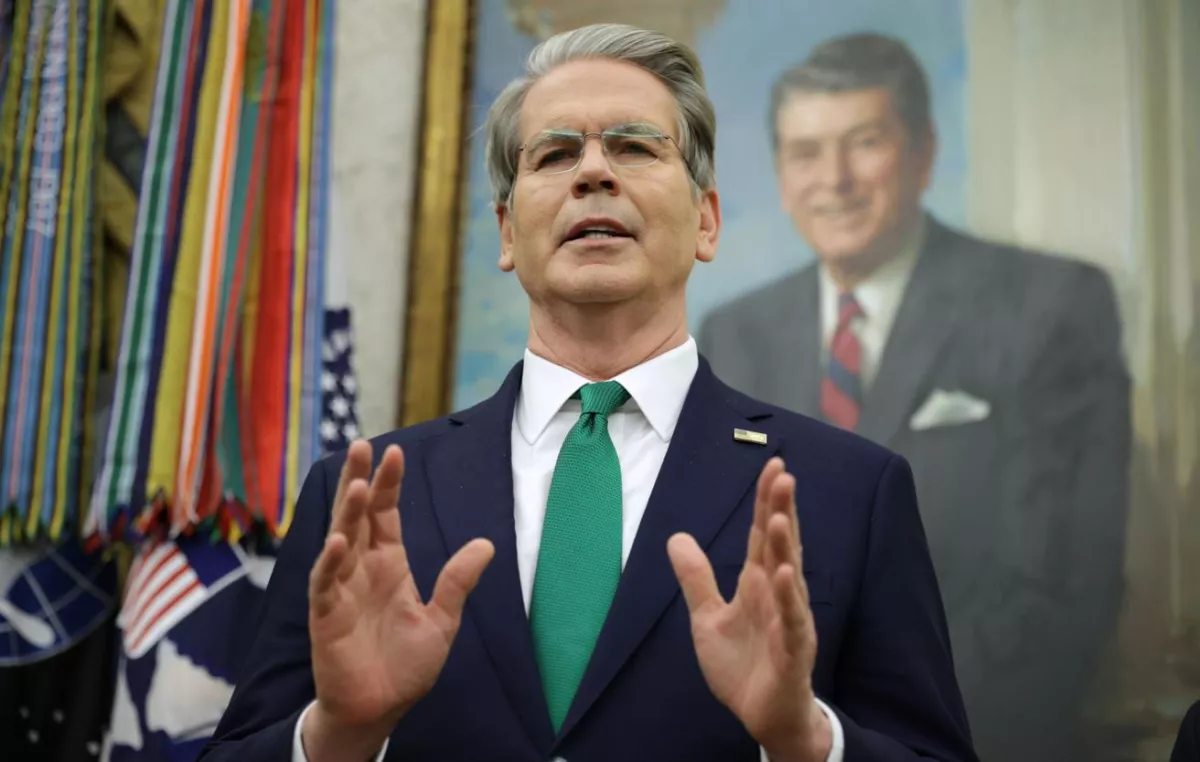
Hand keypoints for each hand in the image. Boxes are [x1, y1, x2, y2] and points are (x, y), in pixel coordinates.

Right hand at [304, 440, 494, 756]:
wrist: (381, 708)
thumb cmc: (405, 665)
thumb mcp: (442, 619)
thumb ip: (458, 581)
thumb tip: (485, 544)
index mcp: (388, 564)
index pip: (386, 514)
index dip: (390, 484)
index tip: (395, 451)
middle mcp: (361, 569)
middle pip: (358, 515)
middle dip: (360, 480)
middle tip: (361, 445)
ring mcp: (341, 589)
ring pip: (340, 540)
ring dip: (346, 513)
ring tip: (359, 483)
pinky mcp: (326, 615)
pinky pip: (325, 582)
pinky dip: (330, 561)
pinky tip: (339, 540)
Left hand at [667, 457, 830, 761]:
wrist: (762, 715)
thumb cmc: (743, 665)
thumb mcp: (707, 617)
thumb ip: (696, 578)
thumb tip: (677, 537)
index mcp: (759, 583)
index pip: (761, 535)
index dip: (766, 502)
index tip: (772, 467)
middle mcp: (778, 594)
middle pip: (779, 545)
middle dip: (781, 509)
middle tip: (782, 474)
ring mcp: (788, 620)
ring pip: (789, 577)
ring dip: (784, 546)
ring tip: (779, 516)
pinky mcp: (792, 650)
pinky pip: (791, 621)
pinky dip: (788, 599)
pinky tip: (784, 575)